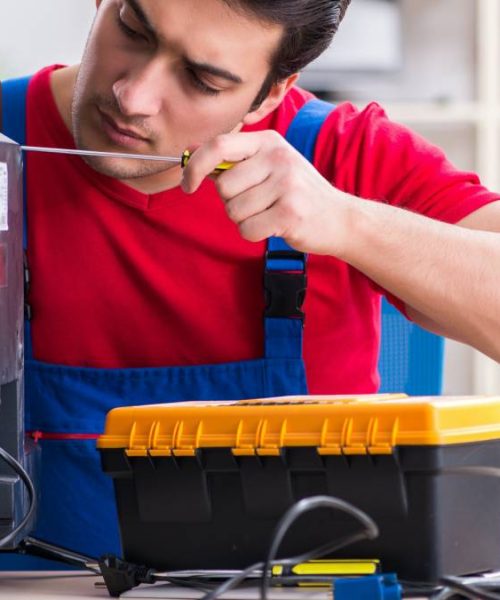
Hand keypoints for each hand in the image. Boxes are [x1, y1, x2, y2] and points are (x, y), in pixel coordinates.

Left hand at [181, 131, 353, 255]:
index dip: (195, 166)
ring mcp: (286, 185)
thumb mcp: (271, 166)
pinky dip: (254, 234)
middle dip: (231, 202)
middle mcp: (278, 158)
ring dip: (244, 220)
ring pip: (234, 211)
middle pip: (223, 187)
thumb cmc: (297, 194)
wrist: (339, 218)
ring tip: (269, 214)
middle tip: (257, 203)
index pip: (219, 146)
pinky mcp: (290, 213)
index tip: (187, 185)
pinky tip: (274, 227)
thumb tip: (193, 158)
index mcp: (269, 142)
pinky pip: (247, 229)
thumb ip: (236, 162)